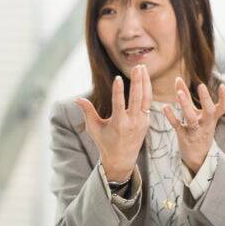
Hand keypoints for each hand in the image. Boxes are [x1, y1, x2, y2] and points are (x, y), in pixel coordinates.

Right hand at [75, 65, 151, 183]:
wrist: (122, 158)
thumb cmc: (104, 142)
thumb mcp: (94, 128)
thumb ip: (87, 112)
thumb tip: (77, 99)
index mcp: (119, 124)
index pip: (119, 104)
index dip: (118, 91)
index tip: (118, 77)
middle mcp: (132, 122)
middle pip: (137, 99)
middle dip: (137, 82)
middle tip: (137, 67)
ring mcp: (142, 121)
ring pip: (146, 98)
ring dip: (145, 82)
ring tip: (142, 67)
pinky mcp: (146, 121)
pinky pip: (148, 103)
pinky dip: (147, 90)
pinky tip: (145, 78)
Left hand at [163, 77, 224, 174]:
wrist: (198, 157)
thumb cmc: (197, 129)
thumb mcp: (195, 113)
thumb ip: (186, 96)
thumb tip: (178, 78)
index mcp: (212, 118)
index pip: (223, 108)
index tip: (222, 86)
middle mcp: (206, 124)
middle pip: (210, 111)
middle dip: (206, 98)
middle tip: (202, 85)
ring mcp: (195, 131)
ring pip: (191, 119)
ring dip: (185, 105)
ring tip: (179, 93)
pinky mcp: (183, 136)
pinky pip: (177, 126)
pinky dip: (171, 117)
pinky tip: (165, 107)